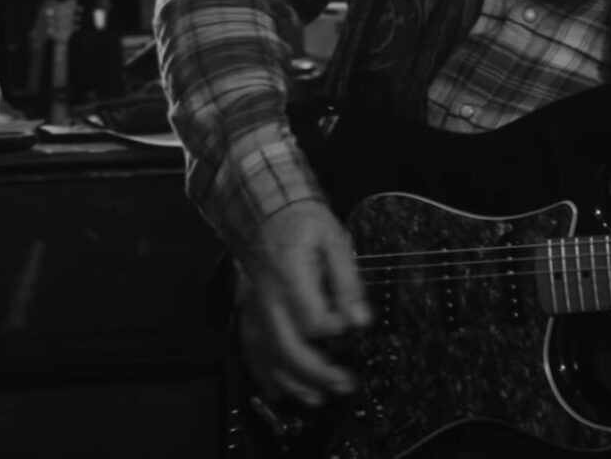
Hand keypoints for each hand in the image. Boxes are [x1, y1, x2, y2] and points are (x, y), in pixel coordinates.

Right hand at [238, 200, 372, 406]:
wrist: (265, 213)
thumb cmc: (301, 224)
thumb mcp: (333, 238)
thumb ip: (347, 279)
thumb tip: (359, 319)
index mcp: (288, 275)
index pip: (310, 317)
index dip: (334, 329)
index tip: (352, 326)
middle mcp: (267, 298)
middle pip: (286, 346)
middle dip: (315, 372)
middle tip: (342, 384)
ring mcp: (255, 309)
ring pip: (266, 355)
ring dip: (292, 381)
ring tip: (318, 397)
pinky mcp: (251, 315)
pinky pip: (252, 351)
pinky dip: (265, 376)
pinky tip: (280, 393)